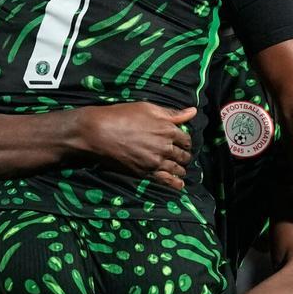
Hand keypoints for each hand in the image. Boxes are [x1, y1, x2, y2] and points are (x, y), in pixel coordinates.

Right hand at [77, 103, 195, 189]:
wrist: (99, 132)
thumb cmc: (122, 115)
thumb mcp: (148, 108)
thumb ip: (172, 113)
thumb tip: (193, 111)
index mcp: (168, 129)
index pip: (186, 139)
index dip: (185, 141)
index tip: (183, 143)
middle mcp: (165, 147)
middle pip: (183, 155)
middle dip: (184, 155)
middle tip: (183, 156)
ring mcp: (155, 161)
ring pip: (176, 169)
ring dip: (181, 169)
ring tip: (182, 170)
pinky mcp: (145, 172)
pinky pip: (165, 180)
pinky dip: (175, 183)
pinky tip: (179, 185)